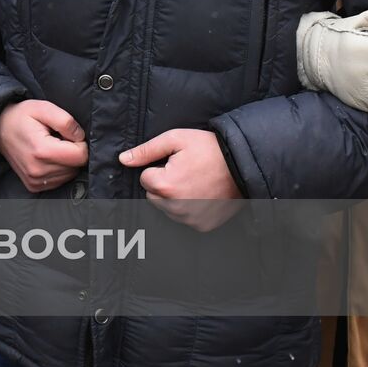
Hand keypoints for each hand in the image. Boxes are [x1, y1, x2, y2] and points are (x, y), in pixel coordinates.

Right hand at [0, 99, 87, 192]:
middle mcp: (38, 170)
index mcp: (42, 151)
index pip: (81, 156)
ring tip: (50, 147)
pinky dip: (58, 169)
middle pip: (76, 166)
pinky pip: (60, 180)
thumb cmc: (21, 116)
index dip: (80, 142)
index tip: (66, 134)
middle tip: (56, 138)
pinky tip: (46, 157)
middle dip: (72, 151)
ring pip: (69, 174)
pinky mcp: (34, 185)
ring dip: (65, 161)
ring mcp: (34, 180)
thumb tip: (80, 137)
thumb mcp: (43, 108)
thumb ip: (66, 121)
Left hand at [120, 129, 243, 231]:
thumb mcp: (176, 140)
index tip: (176, 163)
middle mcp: (176, 207)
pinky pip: (184, 218)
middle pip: (153, 196)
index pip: (145, 179)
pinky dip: (188, 208)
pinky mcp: (202, 226)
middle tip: (185, 172)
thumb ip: (146, 150)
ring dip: (174, 198)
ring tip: (194, 182)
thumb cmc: (209, 149)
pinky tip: (201, 195)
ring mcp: (190, 219)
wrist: (244, 165)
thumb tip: (123, 159)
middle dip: (163, 185)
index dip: (158, 168)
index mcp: (166, 186)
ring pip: (166, 208)